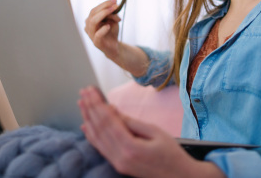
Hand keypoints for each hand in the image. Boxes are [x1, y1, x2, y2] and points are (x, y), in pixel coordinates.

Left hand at [78, 86, 224, 177]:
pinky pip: (101, 148)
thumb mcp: (155, 132)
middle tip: (84, 92)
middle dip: (90, 108)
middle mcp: (120, 157)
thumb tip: (112, 110)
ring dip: (88, 119)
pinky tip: (85, 125)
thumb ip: (132, 122)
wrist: (179, 177)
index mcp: (130, 148)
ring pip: (97, 138)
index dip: (98, 104)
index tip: (91, 90)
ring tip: (81, 103)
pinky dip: (91, 135)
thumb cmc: (172, 154)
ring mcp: (118, 163)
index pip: (108, 121)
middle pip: (99, 129)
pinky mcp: (119, 165)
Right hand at [84, 0, 121, 59]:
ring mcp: (91, 34)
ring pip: (93, 22)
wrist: (114, 46)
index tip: (115, 0)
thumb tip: (114, 6)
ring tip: (113, 12)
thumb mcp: (113, 21)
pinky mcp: (96, 42)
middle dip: (104, 7)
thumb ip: (112, 14)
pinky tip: (108, 26)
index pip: (95, 9)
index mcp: (90, 19)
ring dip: (104, 14)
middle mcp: (88, 26)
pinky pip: (97, 34)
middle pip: (93, 13)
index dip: (104, 4)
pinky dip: (103, 29)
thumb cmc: (111, 32)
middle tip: (115, 5)